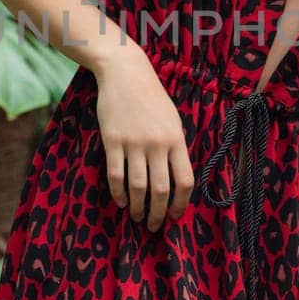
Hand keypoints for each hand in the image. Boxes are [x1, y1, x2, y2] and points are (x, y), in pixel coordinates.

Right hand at [93, 47, 194, 229]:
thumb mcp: (172, 119)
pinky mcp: (113, 141)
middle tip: (155, 225)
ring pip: (138, 186)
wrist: (125, 74)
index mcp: (176, 139)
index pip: (185, 180)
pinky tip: (122, 201)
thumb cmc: (152, 97)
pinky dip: (119, 193)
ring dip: (138, 207)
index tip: (175, 215)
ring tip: (138, 217)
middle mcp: (157, 143)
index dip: (181, 203)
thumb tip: (177, 178)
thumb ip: (175, 147)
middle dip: (158, 213)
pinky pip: (116, 175)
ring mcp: (134, 143)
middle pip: (161, 189)